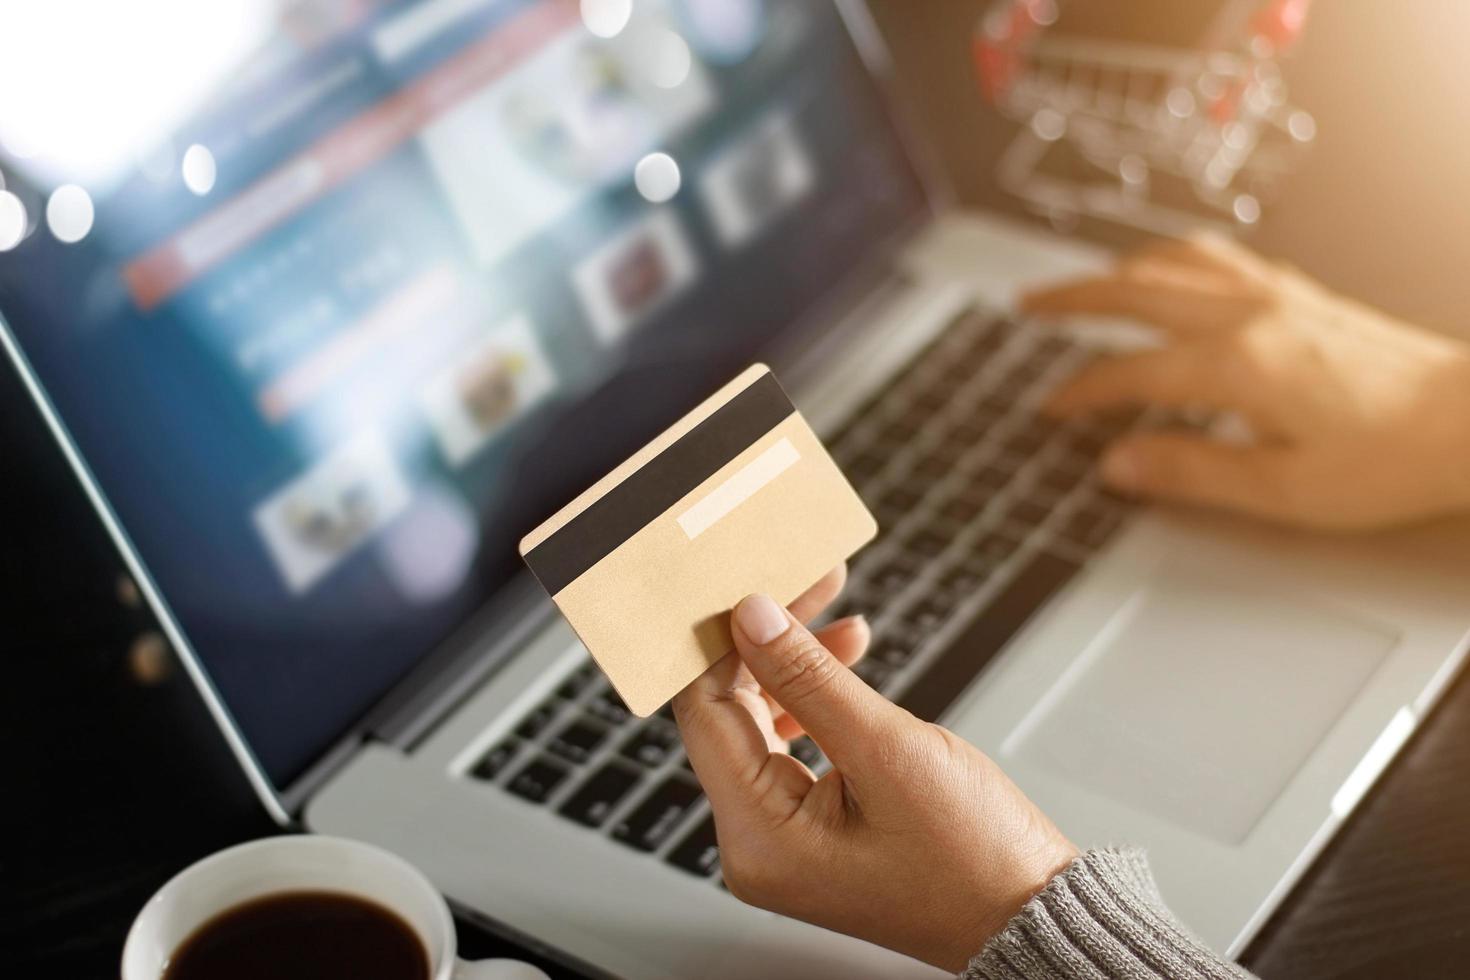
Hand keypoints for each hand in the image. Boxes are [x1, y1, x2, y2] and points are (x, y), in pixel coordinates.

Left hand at [673, 589, 1075, 972]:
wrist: (1029, 914)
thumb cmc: (973, 855)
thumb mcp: (886, 749)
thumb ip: (809, 678)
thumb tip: (751, 617)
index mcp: (757, 837)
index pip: (703, 714)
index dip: (722, 642)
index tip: (752, 583)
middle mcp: (755, 844)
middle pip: (728, 714)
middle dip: (766, 643)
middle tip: (807, 583)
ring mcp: (781, 838)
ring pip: (760, 724)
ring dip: (796, 666)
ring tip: (842, 617)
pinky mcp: (811, 828)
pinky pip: (791, 747)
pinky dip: (815, 701)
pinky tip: (846, 660)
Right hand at [1022, 235, 1469, 529]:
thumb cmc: (1393, 458)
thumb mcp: (1282, 490)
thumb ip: (1190, 471)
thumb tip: (1120, 464)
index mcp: (1239, 363)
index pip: (1132, 372)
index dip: (1081, 392)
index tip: (1050, 409)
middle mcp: (1253, 314)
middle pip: (1138, 291)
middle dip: (1074, 298)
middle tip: (1029, 305)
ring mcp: (1279, 295)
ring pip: (1177, 261)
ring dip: (1119, 269)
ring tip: (1085, 283)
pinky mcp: (1303, 294)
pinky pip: (1218, 257)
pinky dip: (1174, 259)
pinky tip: (1170, 271)